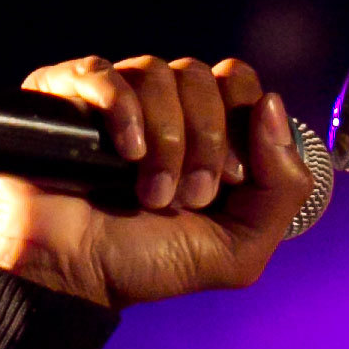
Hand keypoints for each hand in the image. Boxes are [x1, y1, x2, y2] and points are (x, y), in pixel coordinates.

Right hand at [0, 51, 309, 308]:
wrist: (75, 276)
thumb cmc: (147, 263)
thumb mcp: (238, 249)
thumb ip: (283, 189)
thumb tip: (272, 105)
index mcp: (207, 134)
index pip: (241, 84)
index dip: (243, 125)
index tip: (230, 180)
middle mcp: (163, 108)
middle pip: (203, 74)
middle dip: (206, 139)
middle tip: (189, 197)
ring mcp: (114, 97)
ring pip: (158, 72)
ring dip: (166, 141)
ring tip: (151, 194)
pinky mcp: (66, 92)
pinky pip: (104, 72)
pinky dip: (124, 112)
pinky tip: (125, 154)